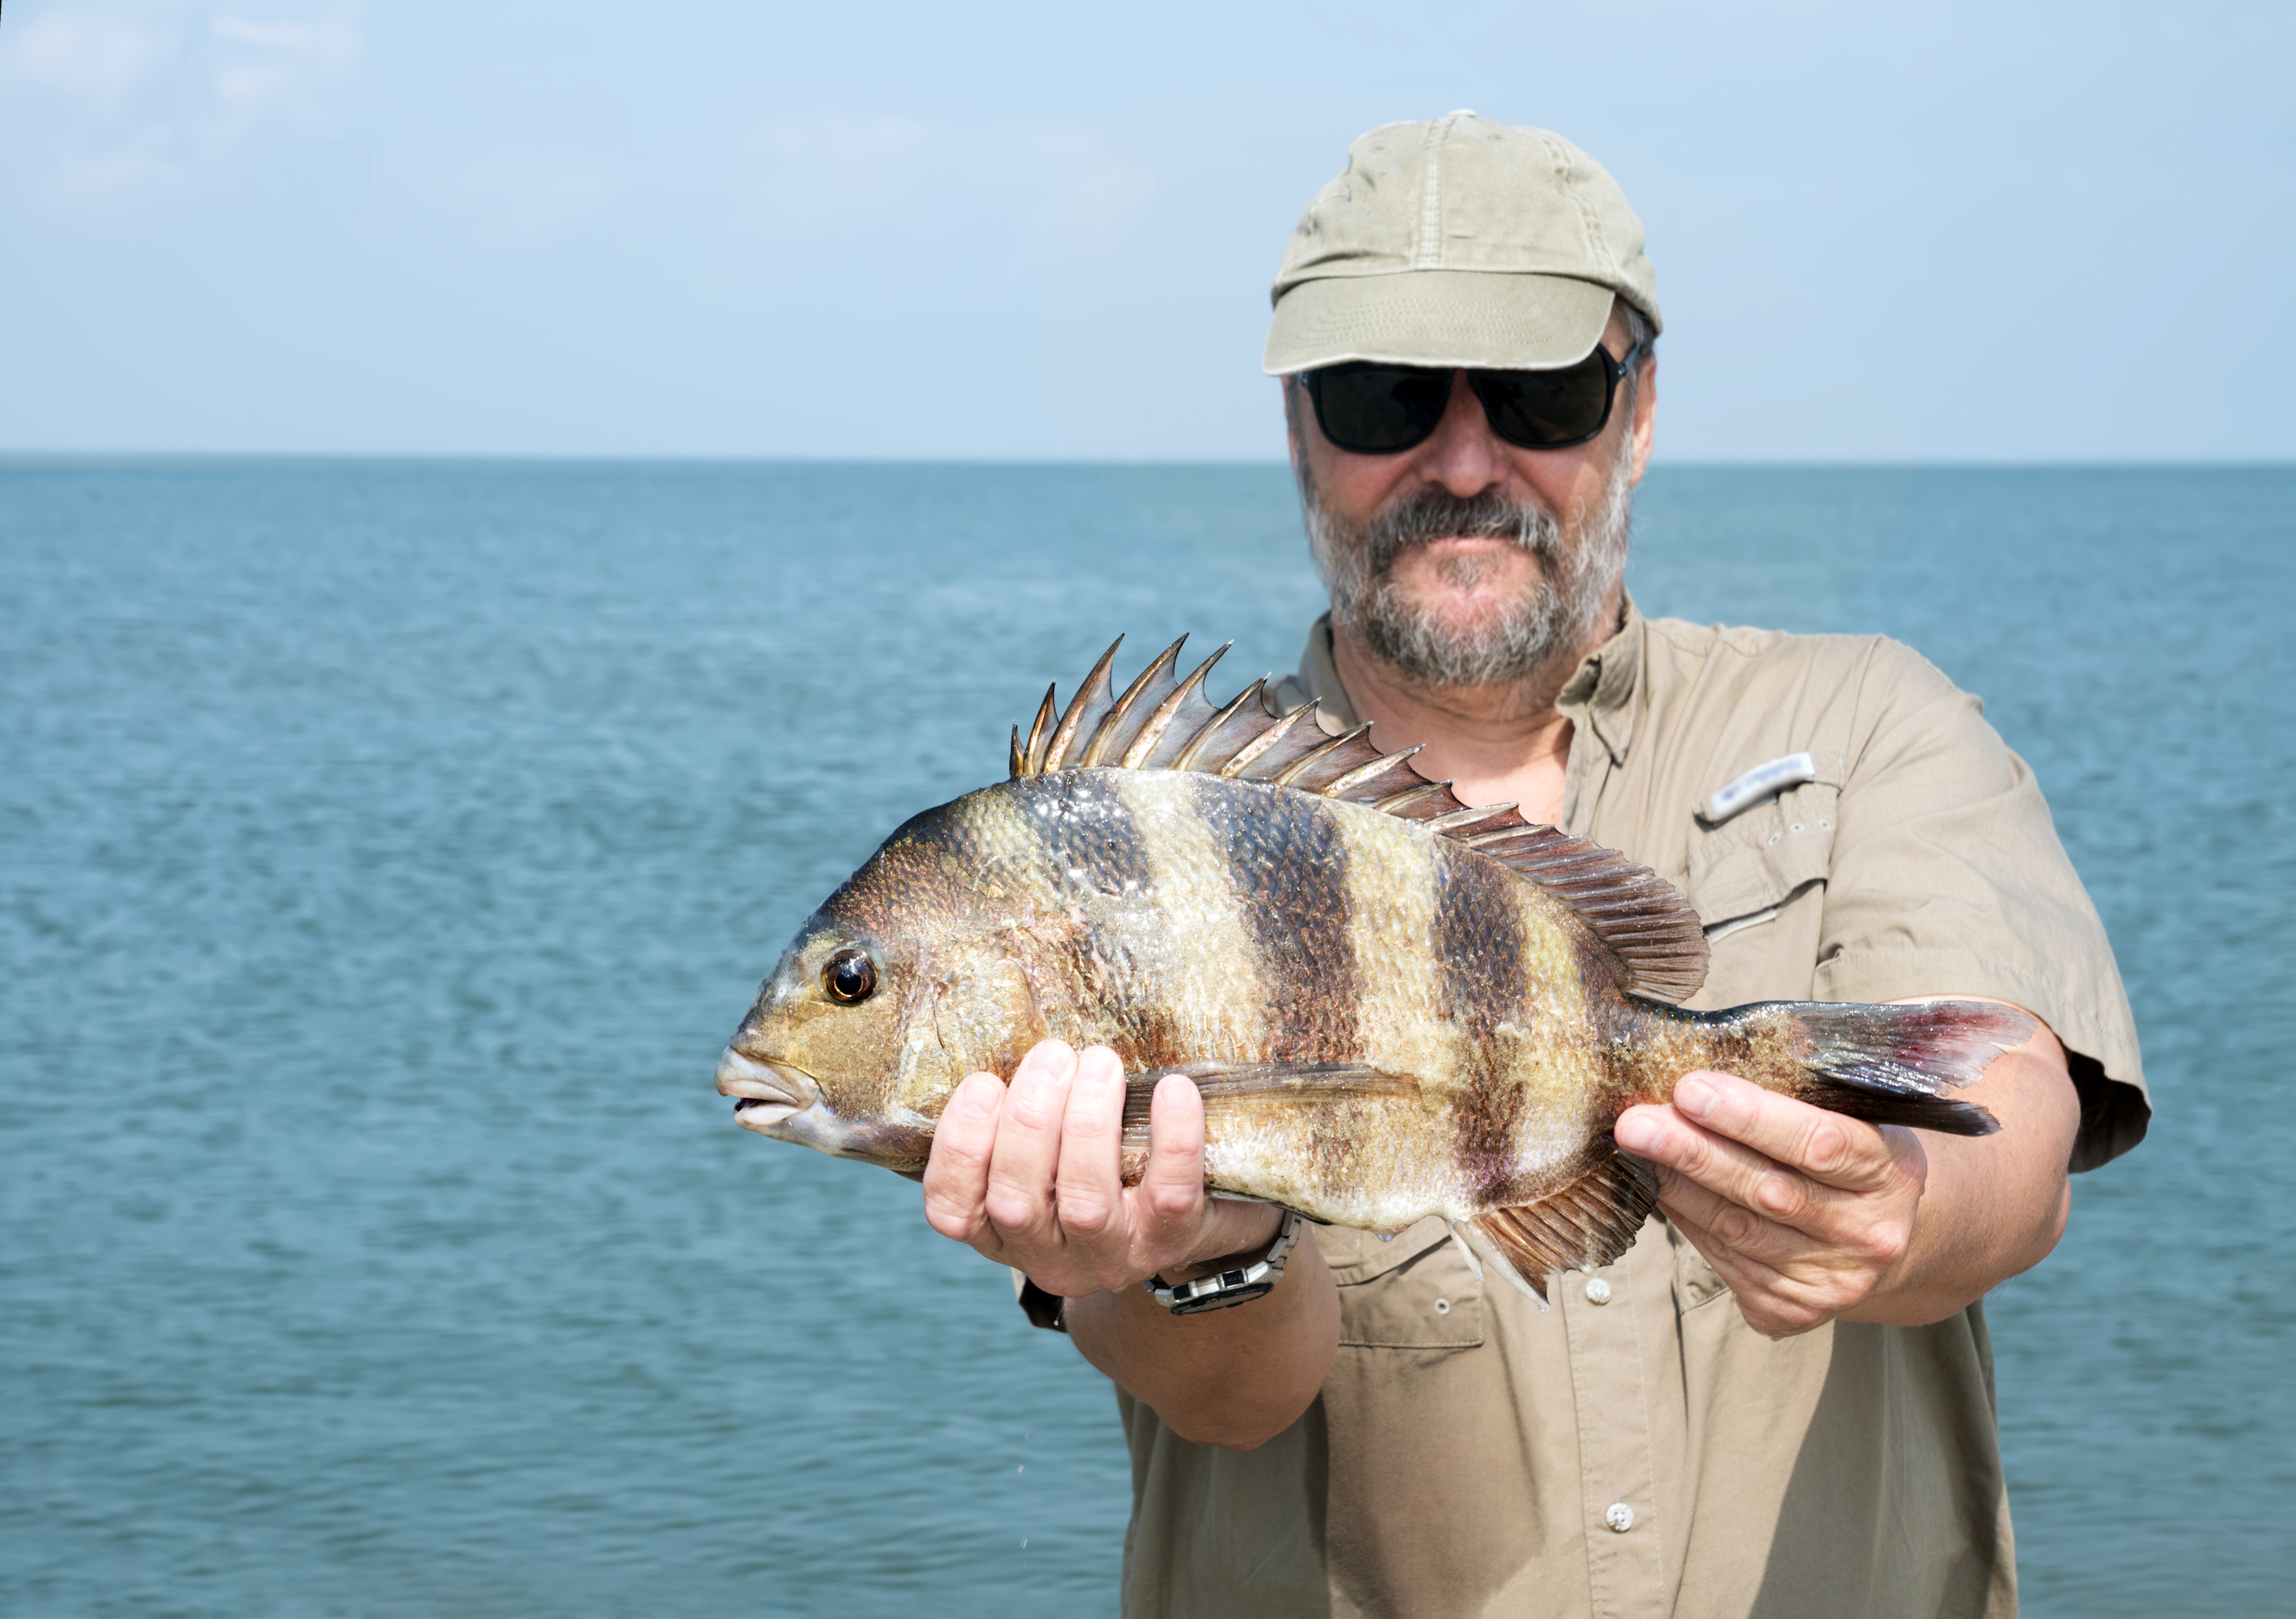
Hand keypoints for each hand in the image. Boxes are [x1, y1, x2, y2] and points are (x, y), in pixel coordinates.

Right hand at [920, 1039, 1280, 1298]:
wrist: (1191, 1220)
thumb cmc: (1101, 1168)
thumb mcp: (1046, 1157)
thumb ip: (1019, 1115)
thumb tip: (1007, 1037)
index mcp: (999, 1233)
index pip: (952, 1209)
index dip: (960, 1146)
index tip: (982, 1082)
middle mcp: (1046, 1257)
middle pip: (1016, 1202)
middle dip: (1029, 1119)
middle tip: (1052, 1054)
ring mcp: (1109, 1257)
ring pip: (1085, 1203)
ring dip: (1087, 1123)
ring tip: (1100, 1062)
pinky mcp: (1169, 1244)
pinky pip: (1170, 1197)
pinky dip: (1172, 1140)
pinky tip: (1174, 1090)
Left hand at [1614, 1070, 1925, 1337]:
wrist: (1888, 1239)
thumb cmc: (1854, 1159)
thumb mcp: (1857, 1117)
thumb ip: (1803, 1091)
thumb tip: (1709, 1061)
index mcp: (1892, 1172)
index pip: (1819, 1142)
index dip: (1750, 1117)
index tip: (1689, 1088)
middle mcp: (1869, 1234)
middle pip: (1768, 1191)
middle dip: (1693, 1152)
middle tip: (1636, 1122)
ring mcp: (1832, 1280)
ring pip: (1737, 1230)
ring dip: (1678, 1186)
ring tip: (1634, 1148)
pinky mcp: (1793, 1310)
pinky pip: (1723, 1260)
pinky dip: (1686, 1219)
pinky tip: (1661, 1188)